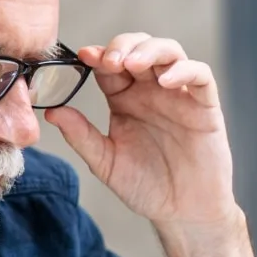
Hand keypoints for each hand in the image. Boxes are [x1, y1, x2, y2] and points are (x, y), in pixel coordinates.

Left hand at [43, 33, 237, 227]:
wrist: (182, 211)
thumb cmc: (144, 185)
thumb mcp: (105, 161)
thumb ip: (81, 136)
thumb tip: (51, 112)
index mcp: (123, 100)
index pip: (109, 65)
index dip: (97, 55)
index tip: (83, 56)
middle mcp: (150, 91)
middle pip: (138, 48)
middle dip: (122, 46)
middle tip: (108, 61)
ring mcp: (178, 95)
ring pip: (169, 52)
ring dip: (150, 50)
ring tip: (133, 64)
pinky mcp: (205, 106)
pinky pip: (200, 76)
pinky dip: (184, 70)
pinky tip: (165, 80)